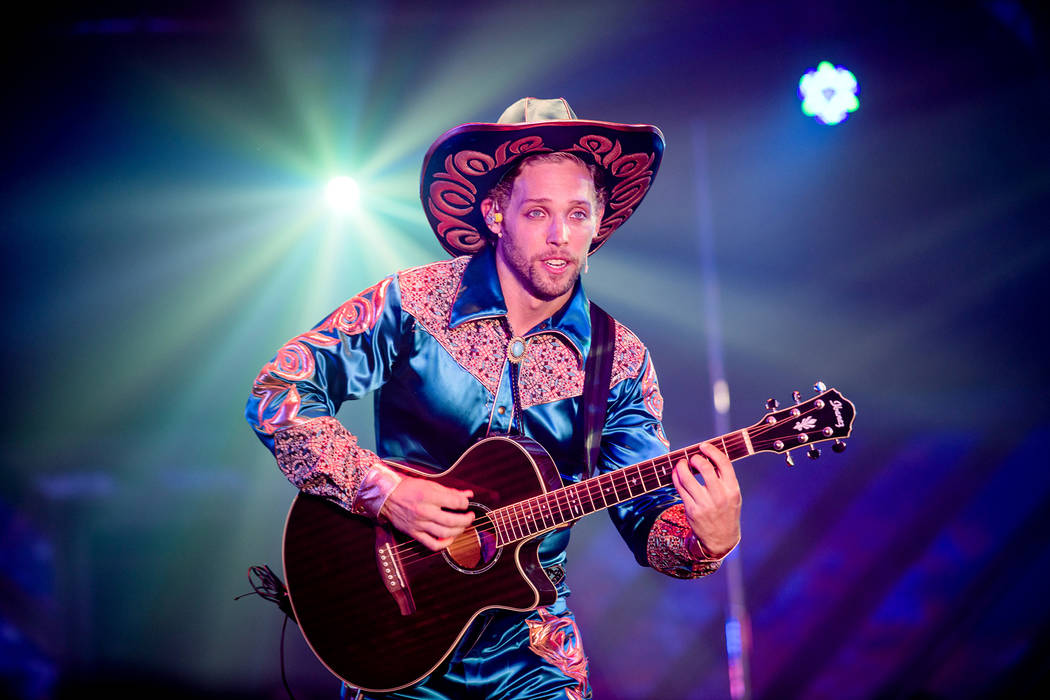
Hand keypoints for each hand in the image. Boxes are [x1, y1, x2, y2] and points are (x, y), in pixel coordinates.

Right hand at [379, 477, 474, 550]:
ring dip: (458, 531)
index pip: (455, 502)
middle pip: (452, 521)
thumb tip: (468, 494)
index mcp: (428, 496)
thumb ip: (450, 491)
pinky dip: (444, 544)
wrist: (386, 496)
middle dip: (466, 520)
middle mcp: (424, 511)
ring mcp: (418, 524)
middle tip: (470, 517)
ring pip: (444, 533)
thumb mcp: (429, 484)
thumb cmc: (407, 489)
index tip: (466, 504)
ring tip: (462, 526)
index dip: (465, 504)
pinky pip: (431, 544)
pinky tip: (449, 538)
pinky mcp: (414, 533)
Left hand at [671, 442, 741, 558]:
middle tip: (692, 458)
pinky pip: (680, 488)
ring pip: (687, 477)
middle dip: (695, 458)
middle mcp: (719, 496)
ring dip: (681, 466)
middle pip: (705, 468)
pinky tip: (677, 474)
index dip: (712, 451)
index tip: (703, 446)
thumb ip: (724, 477)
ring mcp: (705, 504)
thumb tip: (707, 456)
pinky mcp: (692, 510)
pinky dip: (676, 477)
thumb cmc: (726, 512)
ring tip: (681, 464)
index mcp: (732, 489)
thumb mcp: (732, 495)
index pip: (723, 463)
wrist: (721, 539)